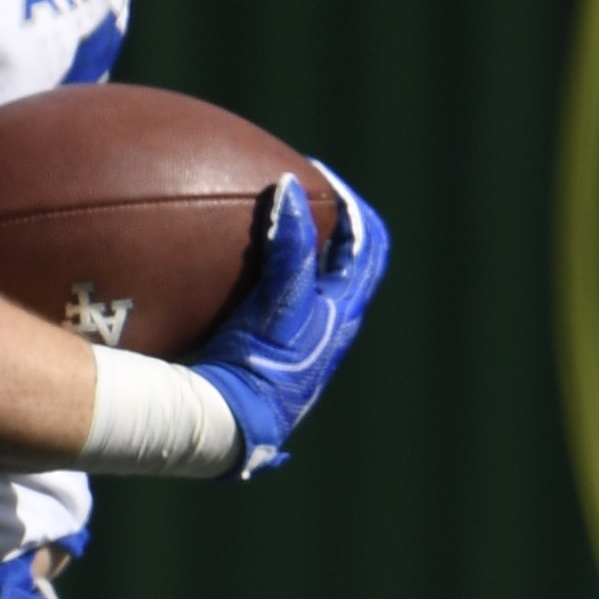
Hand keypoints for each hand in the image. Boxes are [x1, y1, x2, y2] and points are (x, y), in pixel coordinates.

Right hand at [186, 168, 391, 477]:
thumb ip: (289, 246)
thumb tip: (290, 187)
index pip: (370, 243)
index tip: (319, 175)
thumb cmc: (262, 364)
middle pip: (348, 259)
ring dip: (300, 245)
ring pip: (316, 279)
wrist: (231, 423)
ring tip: (267, 217)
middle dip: (330, 219)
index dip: (354, 205)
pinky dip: (268, 271)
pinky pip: (282, 298)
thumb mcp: (280, 301)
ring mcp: (304, 340)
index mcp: (345, 310)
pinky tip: (228, 266)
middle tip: (297, 190)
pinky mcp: (275, 350)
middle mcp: (332, 325)